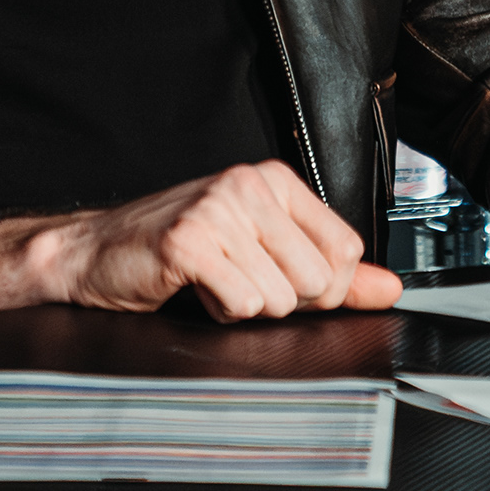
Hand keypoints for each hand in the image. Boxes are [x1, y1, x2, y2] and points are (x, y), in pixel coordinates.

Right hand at [0, 162, 405, 321]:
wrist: (99, 253)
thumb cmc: (183, 250)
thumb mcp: (265, 251)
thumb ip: (332, 271)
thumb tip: (390, 289)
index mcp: (276, 180)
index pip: (347, 250)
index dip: (324, 286)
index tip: (283, 277)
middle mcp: (249, 185)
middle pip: (317, 280)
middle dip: (283, 300)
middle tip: (240, 278)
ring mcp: (218, 209)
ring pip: (280, 298)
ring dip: (246, 305)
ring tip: (214, 279)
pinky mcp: (189, 241)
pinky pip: (241, 302)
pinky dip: (220, 309)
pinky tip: (196, 286)